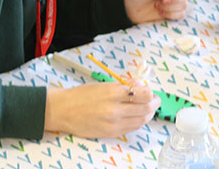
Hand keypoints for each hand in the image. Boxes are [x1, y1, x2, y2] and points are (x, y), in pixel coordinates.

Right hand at [44, 82, 159, 136]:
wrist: (63, 111)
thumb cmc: (81, 95)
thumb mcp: (104, 85)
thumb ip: (124, 86)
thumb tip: (140, 87)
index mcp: (113, 93)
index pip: (144, 94)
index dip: (150, 92)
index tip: (150, 91)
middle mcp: (115, 109)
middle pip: (146, 109)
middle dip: (154, 104)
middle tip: (155, 100)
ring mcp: (113, 123)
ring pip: (141, 121)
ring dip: (148, 114)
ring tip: (148, 108)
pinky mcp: (110, 133)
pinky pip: (131, 128)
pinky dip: (138, 122)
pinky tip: (137, 116)